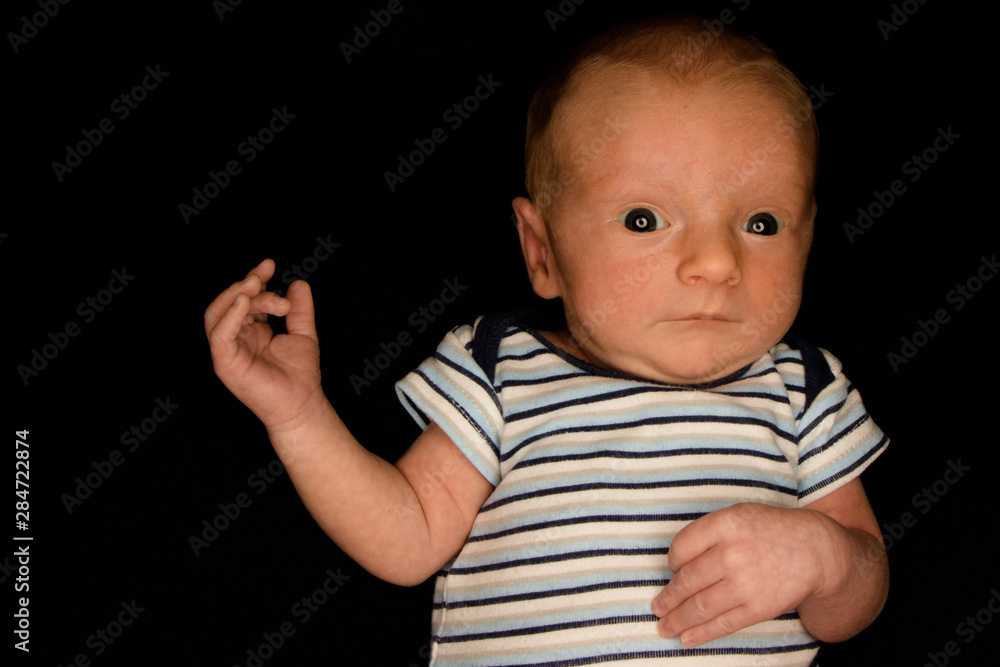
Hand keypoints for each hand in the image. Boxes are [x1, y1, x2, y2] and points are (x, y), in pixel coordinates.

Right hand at [204, 259, 323, 430]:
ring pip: (218, 314)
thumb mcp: (303, 334)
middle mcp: (236, 339)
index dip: (254, 280)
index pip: (244, 299)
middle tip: (266, 275)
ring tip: (257, 285)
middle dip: (247, 284)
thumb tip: (298, 283)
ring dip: (236, 295)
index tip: (270, 265)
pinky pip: (220, 334)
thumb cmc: (300, 375)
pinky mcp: (225, 363)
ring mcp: (227, 352)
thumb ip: (299, 310)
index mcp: (250, 331)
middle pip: (230, 302)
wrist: (302, 404)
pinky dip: (230, 315)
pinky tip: (245, 300)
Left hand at [651, 503, 831, 646]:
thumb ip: (707, 533)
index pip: (682, 547)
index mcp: (726, 525)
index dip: (672, 561)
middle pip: (688, 580)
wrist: (816, 550)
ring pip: (700, 606)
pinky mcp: (758, 607)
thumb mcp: (738, 515)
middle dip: (668, 598)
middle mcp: (733, 554)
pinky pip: (723, 623)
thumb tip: (676, 564)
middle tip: (657, 607)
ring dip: (677, 619)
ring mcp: (745, 583)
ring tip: (664, 627)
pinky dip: (701, 633)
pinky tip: (686, 637)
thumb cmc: (769, 531)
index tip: (672, 569)